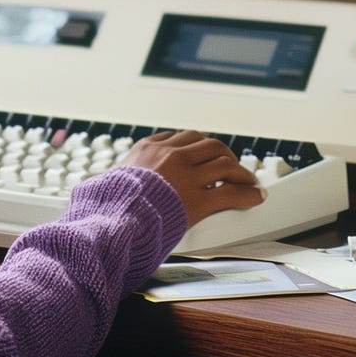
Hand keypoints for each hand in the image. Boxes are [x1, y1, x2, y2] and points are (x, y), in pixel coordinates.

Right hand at [117, 130, 264, 225]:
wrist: (112, 219)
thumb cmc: (107, 204)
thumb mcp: (107, 180)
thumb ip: (116, 177)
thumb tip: (98, 184)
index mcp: (149, 149)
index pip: (182, 138)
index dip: (197, 145)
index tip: (203, 153)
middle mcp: (171, 157)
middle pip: (208, 144)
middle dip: (223, 153)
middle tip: (230, 164)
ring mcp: (187, 176)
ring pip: (224, 163)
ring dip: (239, 171)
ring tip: (248, 179)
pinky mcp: (199, 200)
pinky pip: (231, 192)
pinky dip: (248, 193)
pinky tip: (256, 196)